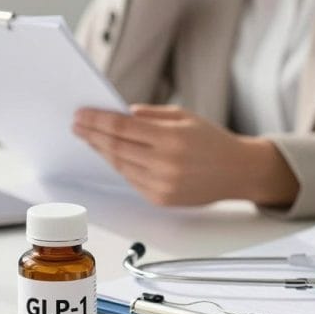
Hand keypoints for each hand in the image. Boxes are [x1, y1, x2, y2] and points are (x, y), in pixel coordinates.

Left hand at [72, 104, 297, 207]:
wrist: (237, 171)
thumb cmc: (211, 139)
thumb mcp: (184, 116)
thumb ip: (150, 116)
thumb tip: (120, 115)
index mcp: (172, 139)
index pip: (123, 129)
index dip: (98, 121)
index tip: (81, 114)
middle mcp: (165, 164)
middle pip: (116, 148)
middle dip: (92, 135)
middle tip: (77, 125)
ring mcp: (162, 185)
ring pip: (121, 166)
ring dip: (101, 151)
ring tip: (88, 137)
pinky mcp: (161, 199)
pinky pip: (131, 179)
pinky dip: (118, 165)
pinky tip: (109, 154)